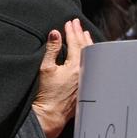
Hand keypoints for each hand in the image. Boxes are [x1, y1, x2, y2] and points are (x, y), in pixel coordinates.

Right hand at [31, 18, 92, 137]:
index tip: (69, 23)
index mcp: (75, 66)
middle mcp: (84, 71)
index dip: (71, 32)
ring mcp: (86, 79)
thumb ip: (51, 50)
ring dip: (87, 43)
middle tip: (76, 23)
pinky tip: (88, 53)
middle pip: (85, 47)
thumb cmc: (47, 94)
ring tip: (84, 34)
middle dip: (80, 34)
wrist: (51, 114)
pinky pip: (91, 65)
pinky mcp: (85, 85)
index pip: (74, 43)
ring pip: (90, 56)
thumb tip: (55, 33)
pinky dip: (90, 55)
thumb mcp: (45, 69)